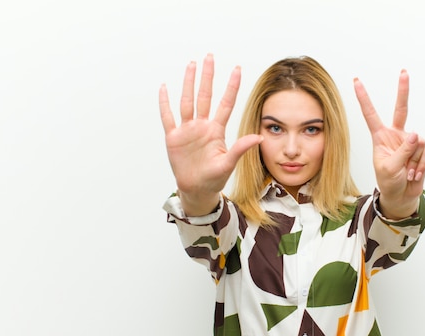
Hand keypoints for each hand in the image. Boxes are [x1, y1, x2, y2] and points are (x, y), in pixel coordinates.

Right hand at [159, 54, 262, 214]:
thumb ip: (241, 148)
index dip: (232, 87)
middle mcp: (202, 126)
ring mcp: (187, 130)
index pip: (226, 103)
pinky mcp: (174, 137)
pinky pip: (168, 117)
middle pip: (205, 96)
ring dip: (189, 83)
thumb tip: (259, 137)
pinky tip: (165, 87)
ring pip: (187, 101)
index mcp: (216, 130)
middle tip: (210, 57)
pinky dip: (165, 103)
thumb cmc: (214, 178)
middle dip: (208, 76)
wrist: (196, 189)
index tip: (238, 69)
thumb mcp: (229, 163)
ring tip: (191, 64)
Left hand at [354, 70, 424, 217]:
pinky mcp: (422, 149)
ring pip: (417, 142)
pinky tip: (414, 174)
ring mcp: (410, 141)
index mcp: (380, 137)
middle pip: (401, 109)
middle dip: (403, 91)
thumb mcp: (389, 168)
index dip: (364, 98)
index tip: (356, 82)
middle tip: (404, 72)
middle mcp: (395, 135)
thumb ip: (402, 151)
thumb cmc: (388, 182)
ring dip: (413, 161)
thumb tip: (416, 134)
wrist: (401, 196)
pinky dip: (421, 165)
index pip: (371, 114)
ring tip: (406, 173)